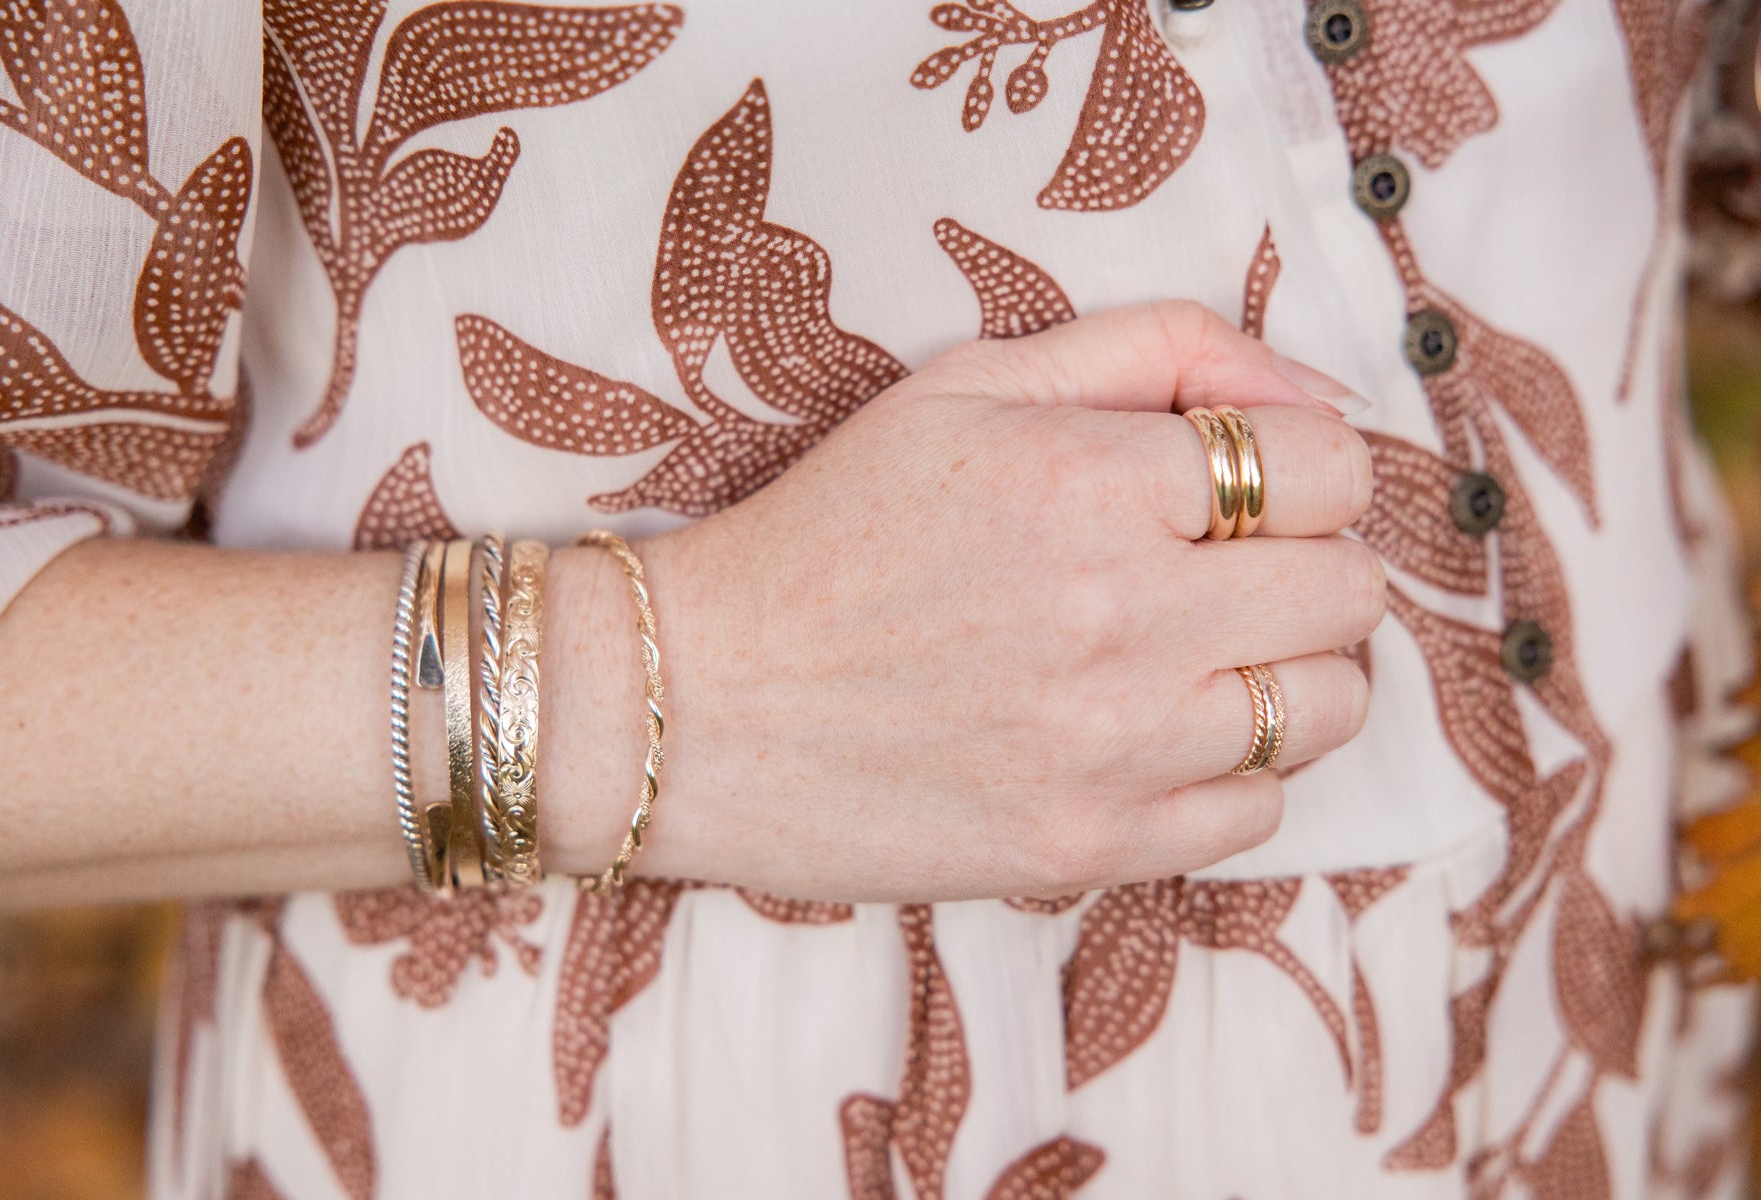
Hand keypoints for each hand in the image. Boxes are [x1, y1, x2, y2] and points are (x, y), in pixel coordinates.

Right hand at [588, 301, 1382, 901]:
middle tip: (1224, 568)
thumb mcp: (969, 386)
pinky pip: (1262, 810)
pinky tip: (1150, 735)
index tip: (1245, 488)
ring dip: (1286, 668)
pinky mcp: (1090, 846)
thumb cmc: (828, 532)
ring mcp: (1112, 748)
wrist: (697, 703)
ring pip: (1330, 706)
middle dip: (1305, 563)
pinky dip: (1231, 769)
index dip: (1304, 466)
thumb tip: (1319, 395)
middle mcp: (1121, 618)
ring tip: (1197, 654)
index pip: (1332, 465)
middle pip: (1351, 589)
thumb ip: (1156, 350)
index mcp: (1090, 480)